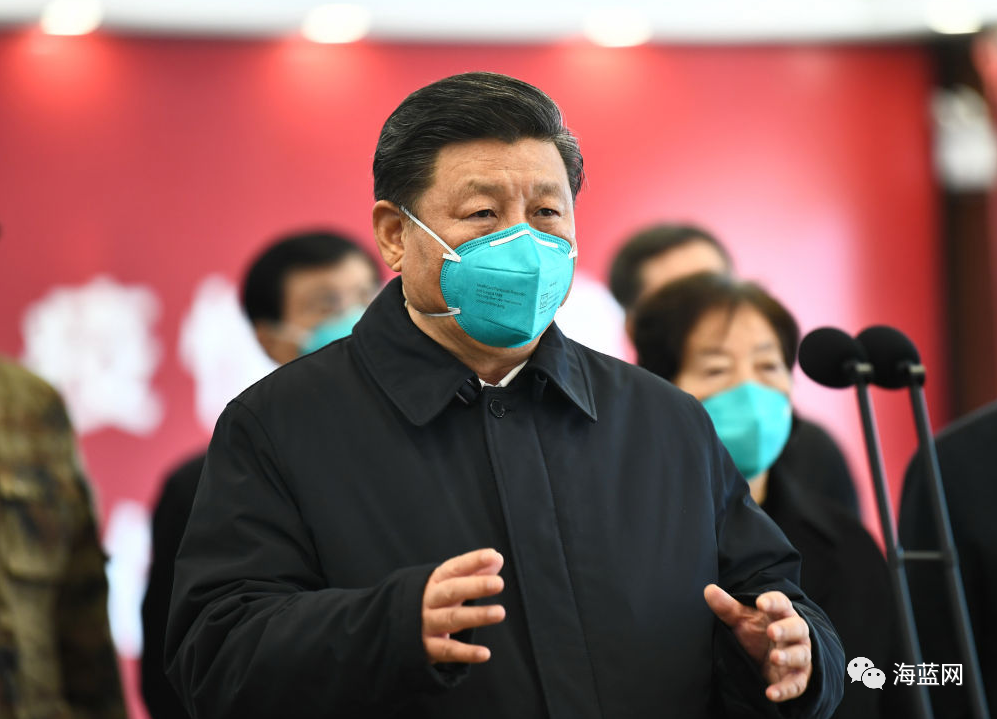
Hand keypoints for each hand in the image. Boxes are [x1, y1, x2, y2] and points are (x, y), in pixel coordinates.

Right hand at [422, 548, 505, 663]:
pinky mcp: (427, 648)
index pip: (454, 568)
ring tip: (500, 612)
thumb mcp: (450, 585)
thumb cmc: (435, 602)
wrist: (398, 629)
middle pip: (451, 591)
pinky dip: (466, 653)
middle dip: (475, 586)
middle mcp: (428, 600)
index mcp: (435, 581)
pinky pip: (447, 650)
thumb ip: (474, 572)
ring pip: (451, 619)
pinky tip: (485, 653)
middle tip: (499, 583)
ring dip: (476, 616)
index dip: (473, 561)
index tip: (492, 556)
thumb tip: (497, 558)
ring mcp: (426, 624)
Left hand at [704, 584, 811, 701]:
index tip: (761, 603)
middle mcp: (795, 633)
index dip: (773, 602)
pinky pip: (796, 684)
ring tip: (774, 658)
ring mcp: (799, 655)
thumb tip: (709, 590)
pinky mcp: (798, 677)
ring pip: (801, 654)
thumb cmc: (758, 632)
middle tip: (771, 631)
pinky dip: (785, 689)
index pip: (781, 603)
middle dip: (785, 630)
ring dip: (789, 657)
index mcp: (781, 614)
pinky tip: (771, 693)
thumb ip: (727, 607)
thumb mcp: (742, 619)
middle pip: (797, 627)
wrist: (772, 658)